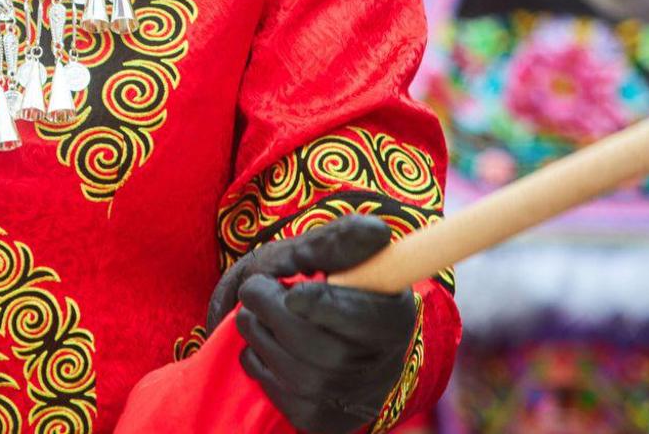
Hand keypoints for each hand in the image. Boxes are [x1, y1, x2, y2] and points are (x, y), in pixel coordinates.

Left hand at [208, 216, 421, 433]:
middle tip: (255, 290)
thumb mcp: (322, 254)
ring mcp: (349, 397)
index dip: (321, 305)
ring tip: (255, 313)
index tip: (293, 291)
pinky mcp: (318, 419)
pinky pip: (276, 389)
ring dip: (257, 332)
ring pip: (293, 369)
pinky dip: (257, 361)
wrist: (299, 330)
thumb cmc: (313, 283)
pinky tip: (264, 344)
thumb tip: (378, 233)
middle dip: (272, 312)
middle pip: (319, 348)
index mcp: (393, 317)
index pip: (360, 320)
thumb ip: (341, 242)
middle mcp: (380, 365)